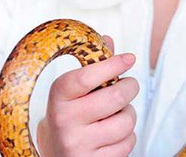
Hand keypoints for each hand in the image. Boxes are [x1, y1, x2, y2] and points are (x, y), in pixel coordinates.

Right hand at [37, 36, 138, 156]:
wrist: (55, 153)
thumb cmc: (70, 114)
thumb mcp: (73, 90)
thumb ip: (92, 64)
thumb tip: (108, 40)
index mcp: (58, 97)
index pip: (85, 78)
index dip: (111, 64)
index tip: (129, 58)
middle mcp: (65, 121)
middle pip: (115, 97)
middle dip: (130, 87)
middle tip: (128, 86)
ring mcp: (78, 145)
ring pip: (126, 121)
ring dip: (128, 115)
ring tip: (116, 115)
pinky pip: (128, 143)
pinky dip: (127, 137)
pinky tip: (112, 136)